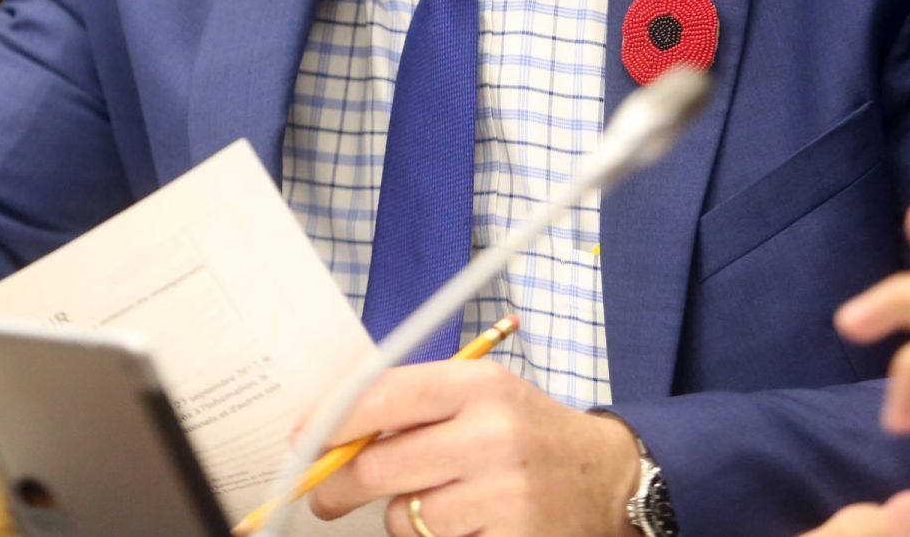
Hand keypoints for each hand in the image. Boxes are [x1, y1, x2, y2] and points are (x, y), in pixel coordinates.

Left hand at [304, 359, 638, 536]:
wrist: (606, 476)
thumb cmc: (524, 428)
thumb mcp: (479, 392)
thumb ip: (411, 402)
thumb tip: (329, 428)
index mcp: (477, 386)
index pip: (382, 396)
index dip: (331, 422)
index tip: (303, 440)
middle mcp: (491, 436)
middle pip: (379, 468)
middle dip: (338, 485)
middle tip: (324, 494)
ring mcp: (504, 495)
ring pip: (405, 519)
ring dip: (402, 516)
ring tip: (433, 501)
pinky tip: (465, 523)